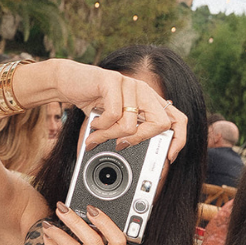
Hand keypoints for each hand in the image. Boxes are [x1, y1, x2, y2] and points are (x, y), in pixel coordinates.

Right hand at [52, 61, 186, 160]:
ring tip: (96, 133)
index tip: (169, 157)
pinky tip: (94, 121)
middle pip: (161, 124)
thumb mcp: (114, 122)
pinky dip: (101, 125)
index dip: (179, 139)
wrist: (66, 80)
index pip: (178, 119)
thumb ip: (128, 135)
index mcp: (149, 101)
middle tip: (119, 145)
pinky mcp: (113, 81)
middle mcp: (144, 91)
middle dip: (139, 140)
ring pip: (131, 125)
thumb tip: (137, 164)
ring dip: (109, 135)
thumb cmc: (92, 102)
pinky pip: (114, 114)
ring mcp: (131, 84)